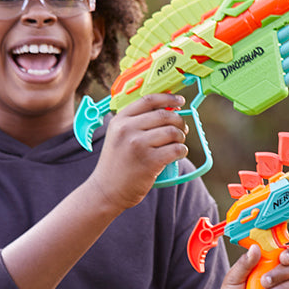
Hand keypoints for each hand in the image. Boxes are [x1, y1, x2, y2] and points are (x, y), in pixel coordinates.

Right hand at [88, 94, 188, 211]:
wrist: (106, 190)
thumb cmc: (116, 163)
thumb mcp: (117, 136)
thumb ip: (136, 122)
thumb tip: (167, 110)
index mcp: (120, 120)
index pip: (148, 100)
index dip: (168, 98)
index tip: (179, 101)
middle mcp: (127, 129)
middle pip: (164, 115)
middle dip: (179, 121)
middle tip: (182, 129)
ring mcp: (138, 145)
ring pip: (172, 132)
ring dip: (181, 137)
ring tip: (178, 143)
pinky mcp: (149, 161)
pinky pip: (176, 149)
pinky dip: (182, 150)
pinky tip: (179, 153)